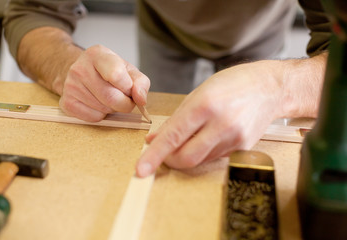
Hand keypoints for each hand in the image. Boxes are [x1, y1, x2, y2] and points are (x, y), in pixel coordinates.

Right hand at [59, 45, 149, 121]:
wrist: (82, 72)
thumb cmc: (109, 72)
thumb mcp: (128, 70)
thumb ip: (141, 83)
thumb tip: (141, 99)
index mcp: (97, 54)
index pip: (116, 75)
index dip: (128, 88)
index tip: (130, 89)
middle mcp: (80, 68)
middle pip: (111, 97)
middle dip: (124, 104)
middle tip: (125, 99)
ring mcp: (71, 86)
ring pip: (103, 109)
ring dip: (113, 109)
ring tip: (109, 98)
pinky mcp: (67, 103)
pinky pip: (93, 118)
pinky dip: (101, 115)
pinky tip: (98, 104)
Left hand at [136, 61, 284, 176]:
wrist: (269, 87)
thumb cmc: (231, 84)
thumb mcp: (198, 94)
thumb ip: (175, 120)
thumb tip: (154, 140)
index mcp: (205, 105)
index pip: (173, 137)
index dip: (155, 155)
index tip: (141, 169)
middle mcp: (221, 124)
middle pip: (187, 158)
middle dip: (169, 160)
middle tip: (164, 155)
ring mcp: (235, 138)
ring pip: (200, 160)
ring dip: (187, 154)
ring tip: (190, 138)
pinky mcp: (243, 148)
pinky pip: (214, 157)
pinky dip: (203, 152)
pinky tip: (208, 137)